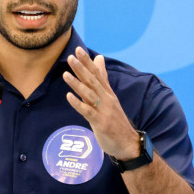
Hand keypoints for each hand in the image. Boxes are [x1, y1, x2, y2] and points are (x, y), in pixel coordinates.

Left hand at [62, 46, 139, 160]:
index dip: (87, 62)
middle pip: (93, 81)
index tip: (78, 50)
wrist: (128, 143)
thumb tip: (99, 58)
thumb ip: (103, 79)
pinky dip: (78, 104)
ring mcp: (104, 110)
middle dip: (81, 69)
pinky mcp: (100, 123)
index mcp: (107, 93)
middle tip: (71, 56)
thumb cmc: (115, 120)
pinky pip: (88, 112)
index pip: (97, 74)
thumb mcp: (109, 98)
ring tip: (65, 74)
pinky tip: (69, 97)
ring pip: (89, 94)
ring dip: (77, 84)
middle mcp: (106, 99)